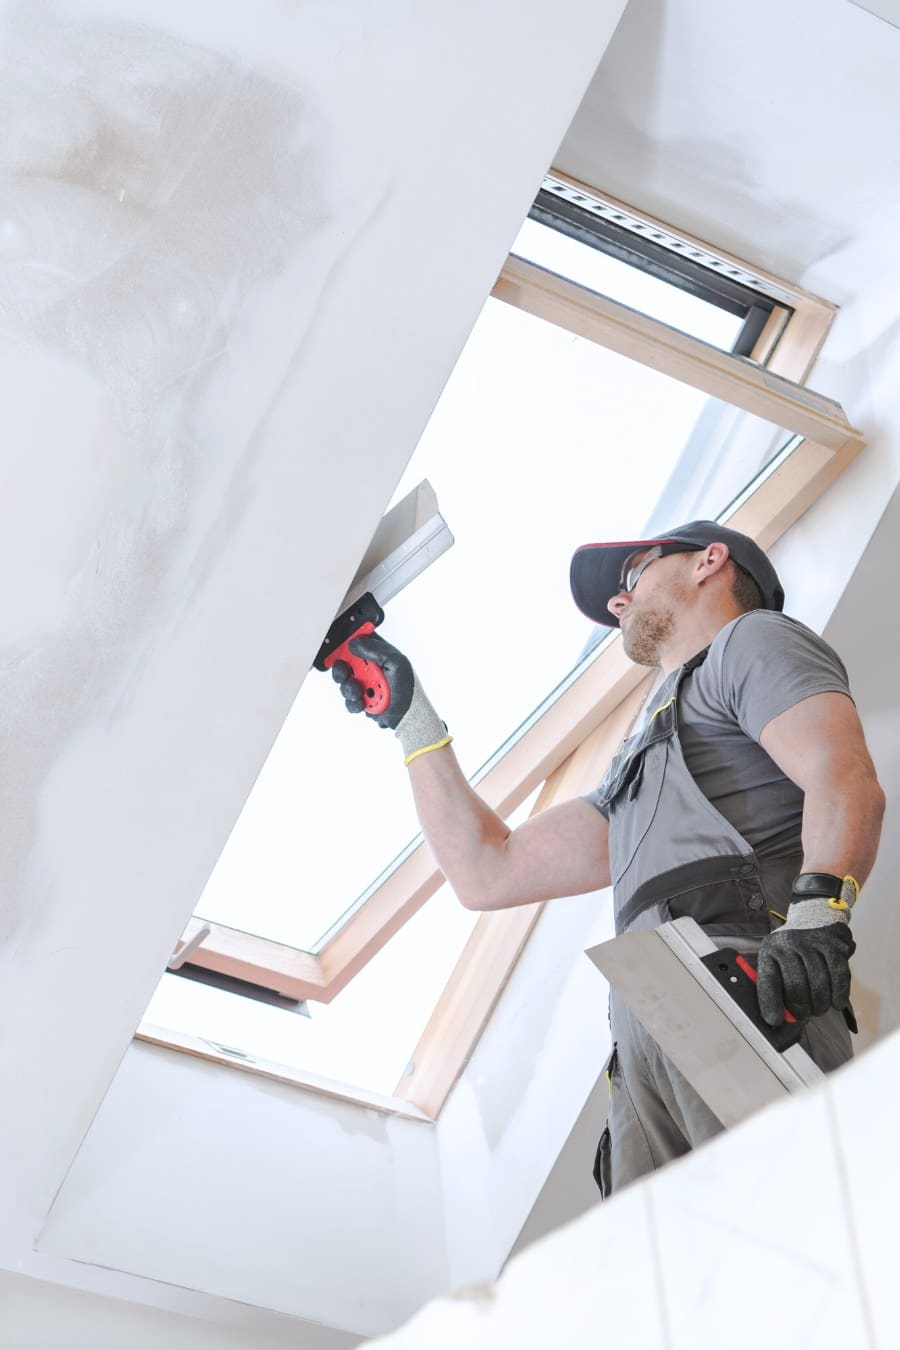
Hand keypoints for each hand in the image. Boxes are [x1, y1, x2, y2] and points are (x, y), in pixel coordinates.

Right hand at [330, 632, 414, 729]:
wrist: (409, 716)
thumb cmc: (409, 688)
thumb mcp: (396, 662)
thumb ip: (375, 650)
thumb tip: (354, 643)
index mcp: (378, 654)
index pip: (358, 642)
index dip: (346, 644)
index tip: (340, 649)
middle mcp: (370, 668)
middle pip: (345, 663)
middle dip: (342, 670)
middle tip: (344, 674)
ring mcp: (365, 684)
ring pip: (344, 683)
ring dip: (349, 688)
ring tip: (359, 692)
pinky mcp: (362, 700)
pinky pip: (349, 701)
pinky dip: (354, 703)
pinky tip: (363, 703)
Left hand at [756, 899, 854, 1025]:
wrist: (813, 915)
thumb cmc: (792, 948)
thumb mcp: (776, 959)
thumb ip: (775, 985)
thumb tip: (777, 1018)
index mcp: (769, 950)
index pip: (768, 980)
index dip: (771, 1004)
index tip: (776, 1022)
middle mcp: (789, 943)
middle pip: (796, 985)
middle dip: (801, 1008)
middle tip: (804, 1017)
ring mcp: (812, 943)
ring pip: (818, 983)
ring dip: (820, 1004)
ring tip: (818, 1010)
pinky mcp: (834, 945)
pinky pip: (838, 975)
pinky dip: (838, 994)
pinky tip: (836, 1004)